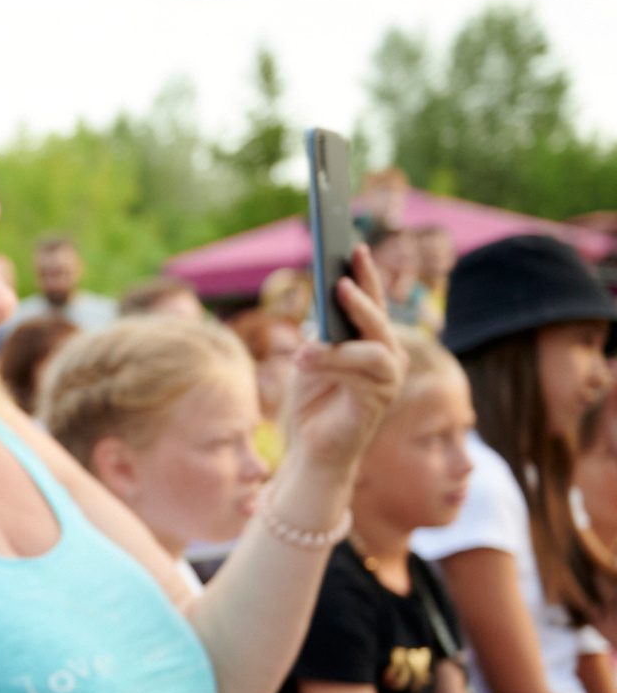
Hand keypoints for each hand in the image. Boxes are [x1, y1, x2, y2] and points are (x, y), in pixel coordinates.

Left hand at [284, 250, 403, 477]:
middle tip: (338, 281)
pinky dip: (331, 365)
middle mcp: (388, 356)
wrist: (312, 446)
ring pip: (369, 348)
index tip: (355, 246)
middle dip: (358, 298)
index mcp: (372, 340)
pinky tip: (304, 362)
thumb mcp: (311, 356)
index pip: (371, 300)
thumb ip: (323, 332)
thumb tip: (324, 305)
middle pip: (376, 319)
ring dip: (333, 347)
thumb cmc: (312, 398)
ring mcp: (388, 379)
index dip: (367, 273)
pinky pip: (360, 374)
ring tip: (302, 350)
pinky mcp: (378, 400)